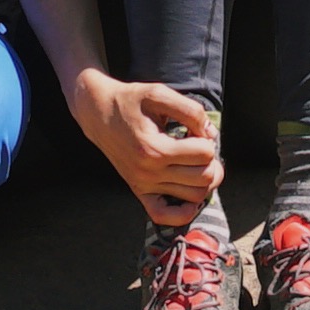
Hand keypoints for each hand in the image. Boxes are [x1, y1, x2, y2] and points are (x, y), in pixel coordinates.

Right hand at [71, 69, 222, 223]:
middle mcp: (149, 172)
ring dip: (203, 179)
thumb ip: (190, 110)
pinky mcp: (139, 192)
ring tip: (193, 162)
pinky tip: (188, 190)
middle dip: (210, 159)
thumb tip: (210, 134)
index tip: (195, 129)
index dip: (207, 138)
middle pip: (204, 177)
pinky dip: (184, 211)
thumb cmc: (131, 101)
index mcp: (155, 148)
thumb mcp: (159, 93)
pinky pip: (165, 216)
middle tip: (199, 146)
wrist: (98, 113)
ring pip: (194, 196)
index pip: (204, 153)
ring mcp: (143, 185)